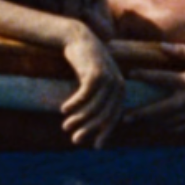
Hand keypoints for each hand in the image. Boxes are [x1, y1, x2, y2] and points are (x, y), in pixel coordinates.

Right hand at [59, 30, 124, 148]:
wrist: (78, 38)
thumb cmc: (85, 63)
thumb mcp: (94, 82)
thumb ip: (96, 100)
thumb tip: (91, 126)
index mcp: (121, 89)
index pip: (114, 117)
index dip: (105, 133)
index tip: (95, 146)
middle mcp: (118, 84)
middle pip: (104, 115)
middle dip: (89, 129)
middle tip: (75, 140)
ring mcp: (108, 79)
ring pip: (93, 107)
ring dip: (78, 119)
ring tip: (65, 126)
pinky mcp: (96, 74)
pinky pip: (84, 96)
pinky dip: (73, 104)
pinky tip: (63, 109)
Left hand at [123, 44, 184, 133]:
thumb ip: (182, 50)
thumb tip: (161, 45)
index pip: (161, 78)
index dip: (144, 76)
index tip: (130, 74)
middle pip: (159, 109)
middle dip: (140, 113)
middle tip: (123, 116)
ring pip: (167, 122)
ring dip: (149, 123)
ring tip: (133, 122)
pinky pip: (178, 128)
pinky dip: (165, 128)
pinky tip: (154, 126)